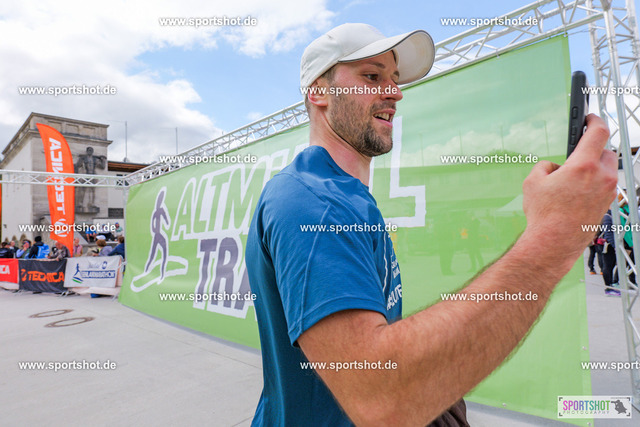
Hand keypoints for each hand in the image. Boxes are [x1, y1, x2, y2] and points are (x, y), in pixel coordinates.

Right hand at [521, 114, 616, 269]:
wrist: (554, 243)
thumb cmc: (544, 216)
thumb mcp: (533, 182)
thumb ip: (545, 166)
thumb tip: (553, 168)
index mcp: (583, 165)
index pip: (598, 132)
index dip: (594, 120)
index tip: (590, 118)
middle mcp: (601, 177)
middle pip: (605, 151)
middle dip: (592, 150)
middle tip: (576, 156)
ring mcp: (607, 192)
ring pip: (606, 170)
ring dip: (593, 169)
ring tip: (573, 180)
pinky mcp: (606, 205)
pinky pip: (604, 186)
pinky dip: (593, 185)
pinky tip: (576, 194)